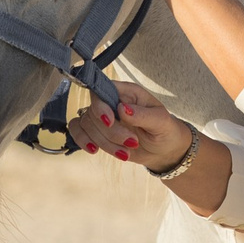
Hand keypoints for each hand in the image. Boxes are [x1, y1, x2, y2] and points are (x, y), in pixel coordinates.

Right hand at [67, 77, 191, 167]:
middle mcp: (112, 102)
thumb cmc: (165, 129)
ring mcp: (103, 117)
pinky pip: (78, 131)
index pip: (102, 90)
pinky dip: (83, 141)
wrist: (164, 150)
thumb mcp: (160, 121)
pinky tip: (94, 150)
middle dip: (111, 133)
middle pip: (94, 112)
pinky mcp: (97, 132)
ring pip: (86, 125)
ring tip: (125, 152)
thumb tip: (122, 108)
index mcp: (127, 92)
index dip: (101, 106)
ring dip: (104, 143)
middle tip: (133, 142)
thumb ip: (142, 114)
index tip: (110, 121)